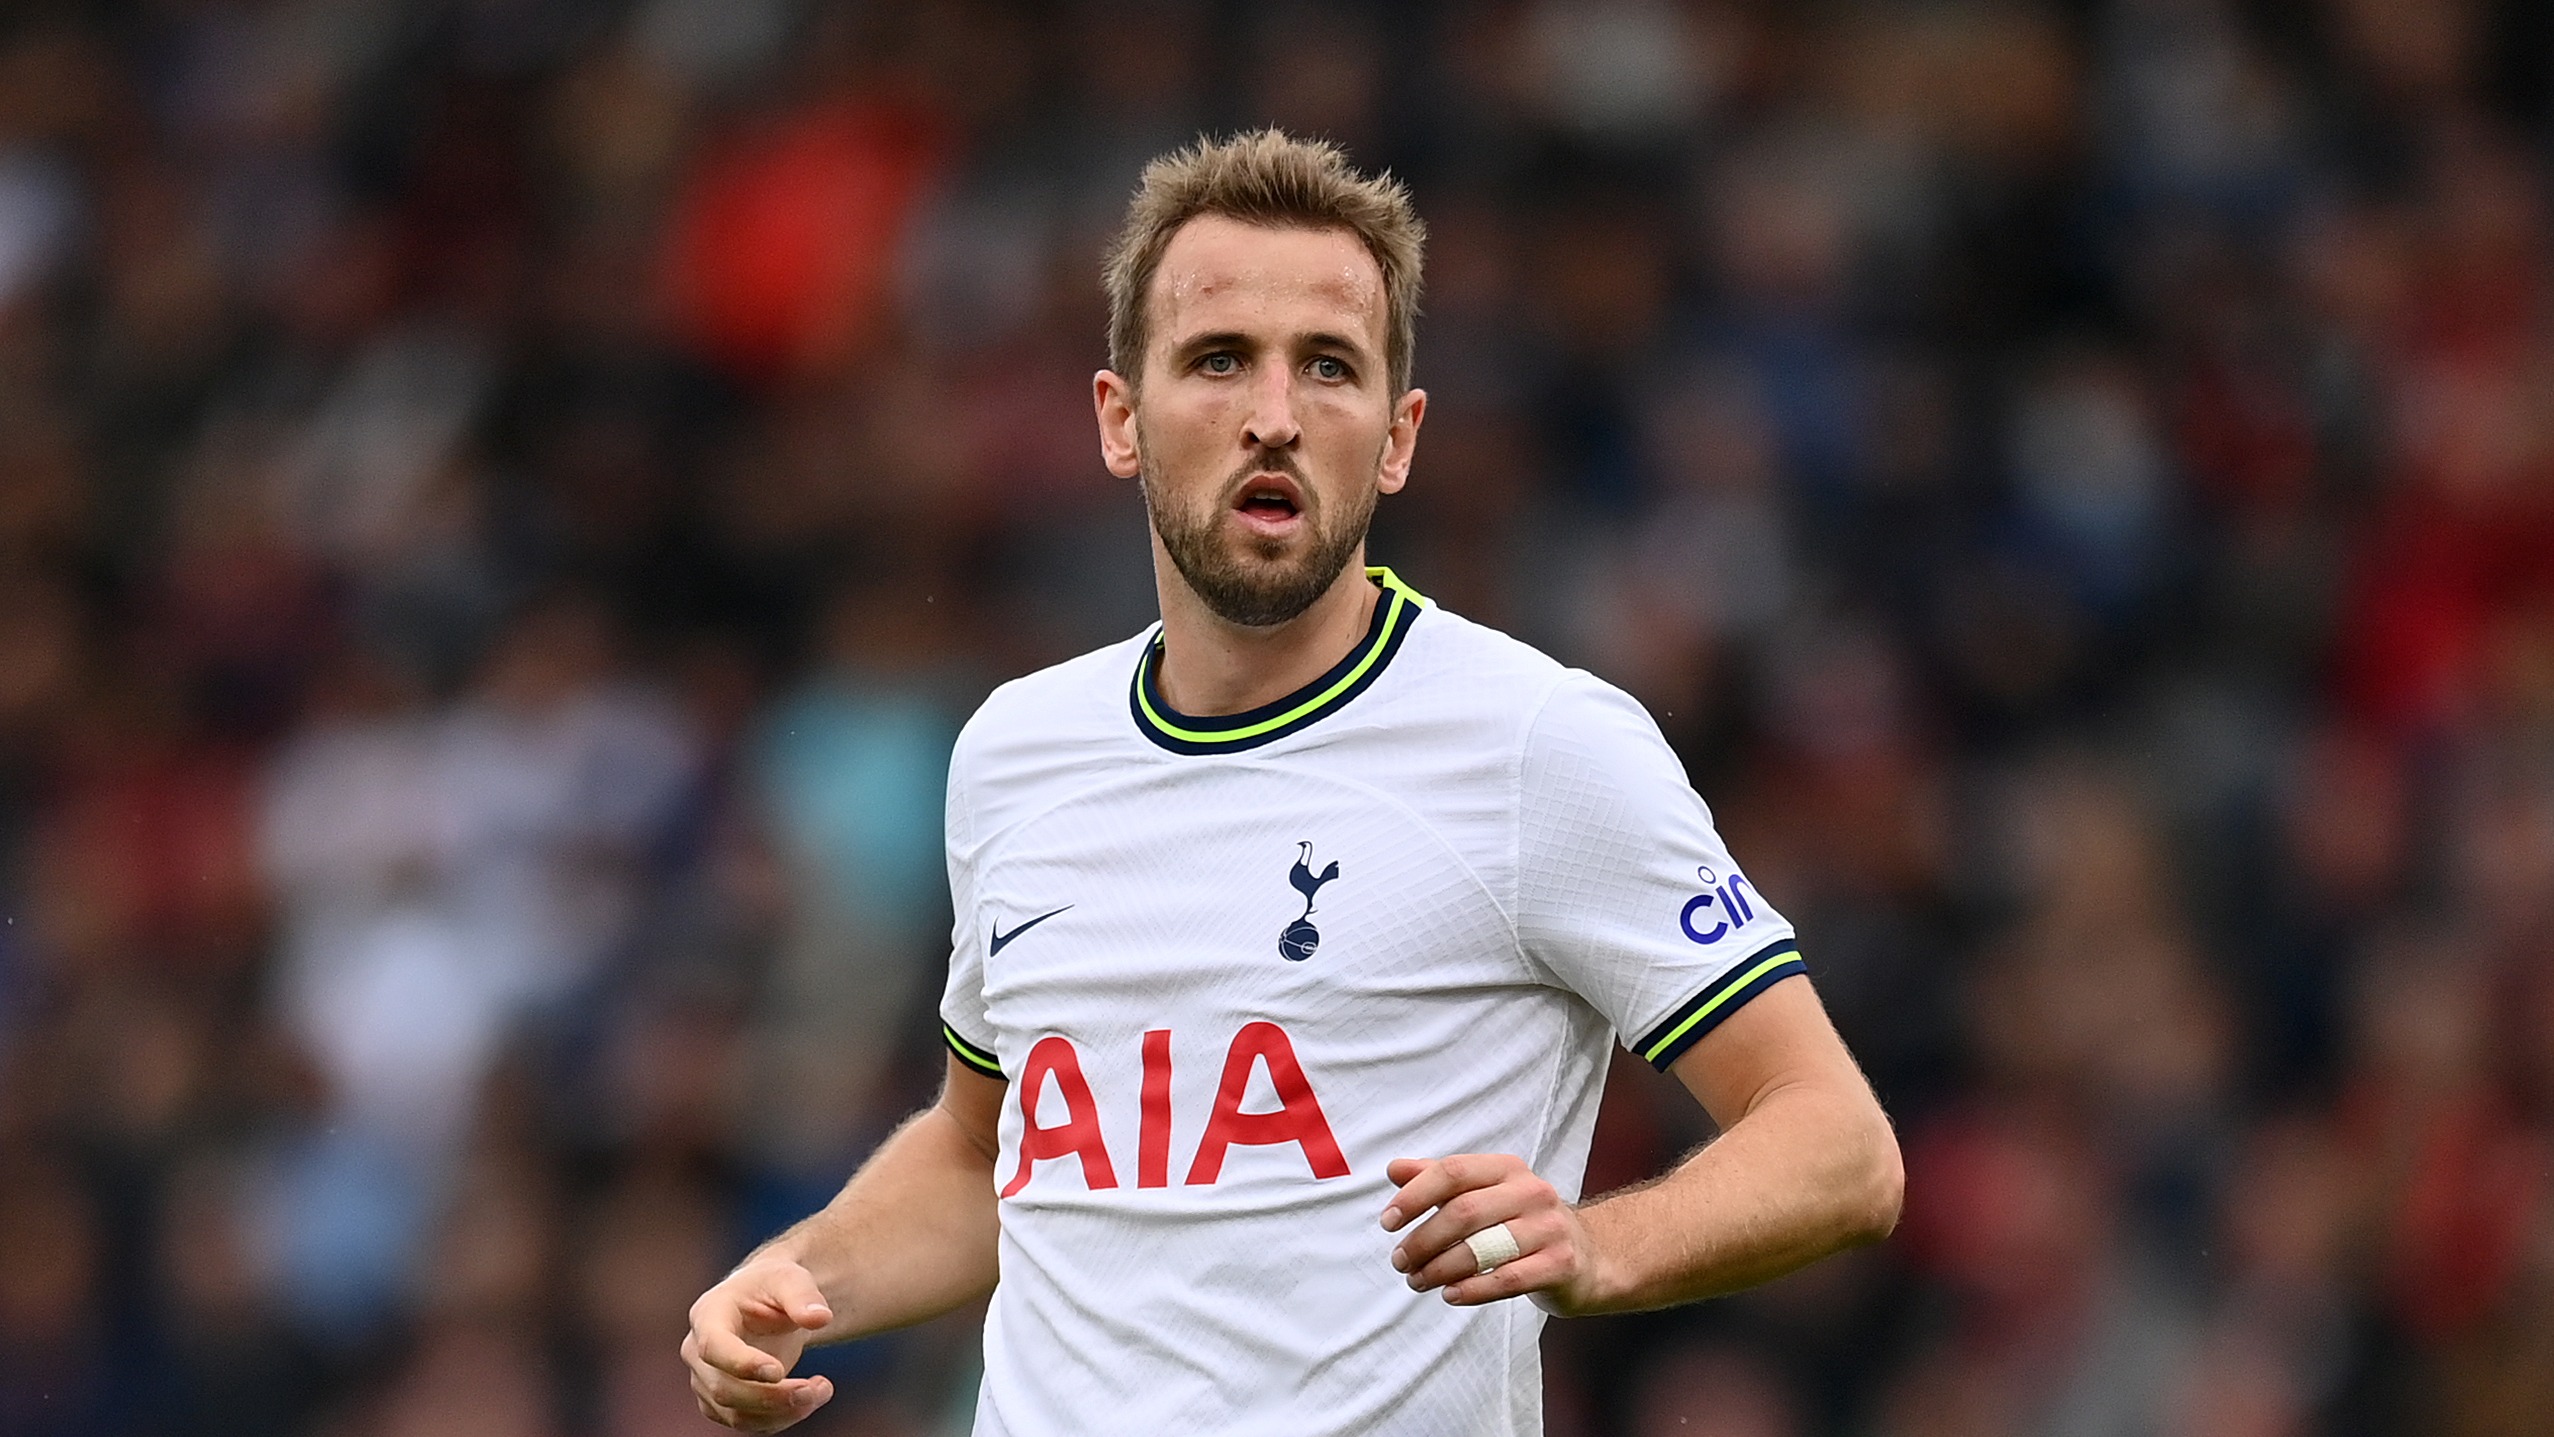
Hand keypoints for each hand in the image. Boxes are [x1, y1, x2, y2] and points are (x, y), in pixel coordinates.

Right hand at [683, 1255, 837, 1430]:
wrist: (768, 1302)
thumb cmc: (774, 1286)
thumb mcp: (791, 1279)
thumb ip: (803, 1296)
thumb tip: (820, 1318)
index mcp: (708, 1314)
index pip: (713, 1347)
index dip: (742, 1364)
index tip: (778, 1372)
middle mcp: (697, 1352)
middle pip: (724, 1388)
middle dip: (771, 1396)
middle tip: (813, 1389)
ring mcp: (707, 1381)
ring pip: (735, 1414)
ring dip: (781, 1412)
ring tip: (821, 1391)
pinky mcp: (722, 1403)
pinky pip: (748, 1422)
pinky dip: (781, 1418)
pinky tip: (810, 1398)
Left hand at [1380, 1154, 1605, 1311]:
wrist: (1590, 1257)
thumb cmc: (1523, 1223)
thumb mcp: (1485, 1193)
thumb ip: (1439, 1180)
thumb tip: (1394, 1170)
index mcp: (1507, 1168)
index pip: (1453, 1172)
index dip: (1415, 1196)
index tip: (1388, 1222)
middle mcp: (1531, 1191)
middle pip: (1464, 1212)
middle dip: (1423, 1239)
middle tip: (1400, 1261)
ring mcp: (1549, 1228)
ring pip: (1483, 1248)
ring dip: (1440, 1268)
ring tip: (1418, 1281)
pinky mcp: (1561, 1264)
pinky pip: (1508, 1279)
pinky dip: (1473, 1289)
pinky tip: (1450, 1295)